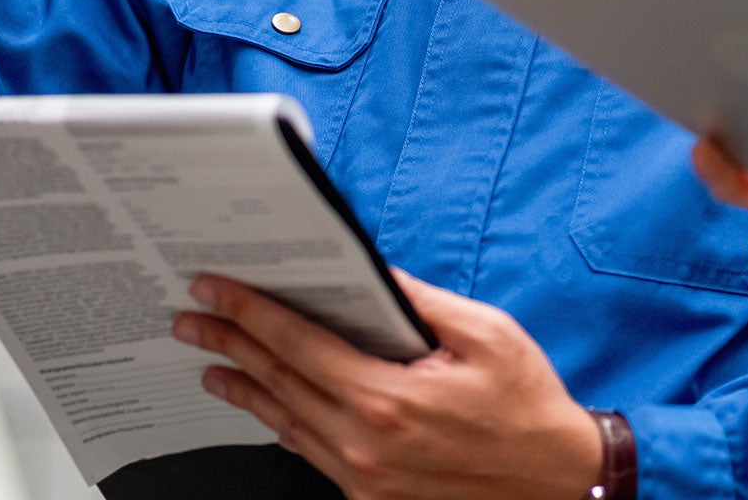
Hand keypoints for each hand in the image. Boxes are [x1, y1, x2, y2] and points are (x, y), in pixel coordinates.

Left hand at [174, 271, 603, 499]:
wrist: (557, 483)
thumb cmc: (528, 409)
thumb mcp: (484, 335)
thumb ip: (420, 301)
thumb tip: (373, 270)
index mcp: (387, 400)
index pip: (297, 345)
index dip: (249, 313)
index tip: (214, 291)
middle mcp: (365, 446)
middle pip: (279, 385)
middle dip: (229, 346)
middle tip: (190, 321)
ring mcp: (365, 479)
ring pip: (286, 425)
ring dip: (245, 390)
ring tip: (213, 366)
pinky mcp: (372, 498)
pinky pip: (312, 456)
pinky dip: (283, 425)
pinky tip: (269, 408)